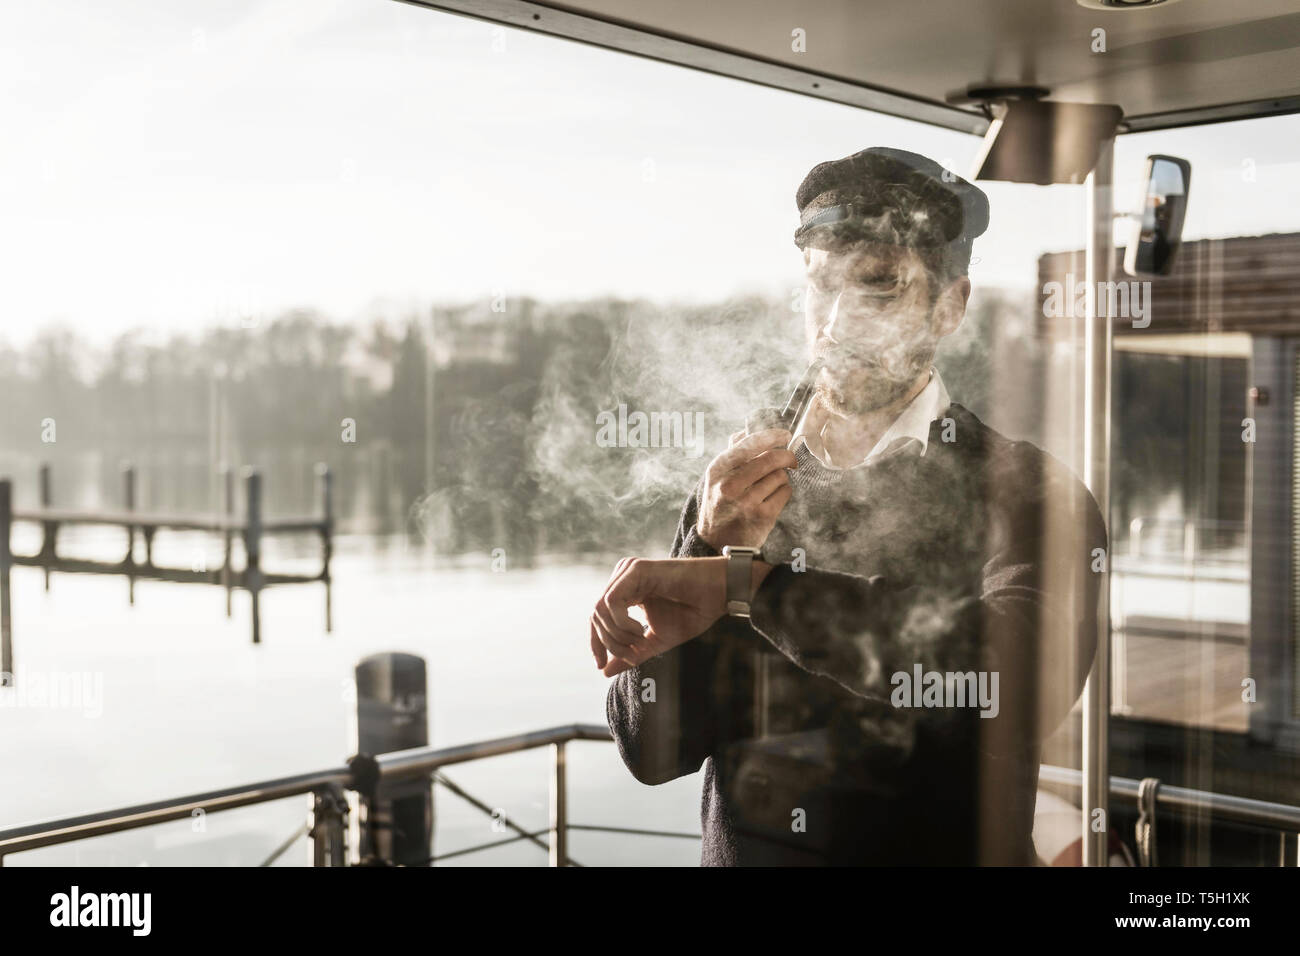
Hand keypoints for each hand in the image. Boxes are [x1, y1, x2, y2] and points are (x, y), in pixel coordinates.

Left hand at [589, 557, 727, 676]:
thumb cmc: (692, 612)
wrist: (718, 594)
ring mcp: (628, 571)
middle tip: (632, 655)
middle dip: (609, 643)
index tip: (601, 666)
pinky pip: (612, 601)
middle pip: (595, 615)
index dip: (596, 643)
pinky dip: (621, 623)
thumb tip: (604, 672)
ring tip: (641, 643)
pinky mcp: (636, 569)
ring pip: (600, 609)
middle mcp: (622, 578)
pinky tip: (640, 631)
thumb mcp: (656, 640)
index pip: (598, 618)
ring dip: (617, 635)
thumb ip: (630, 653)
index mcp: (625, 591)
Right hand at [696, 427, 795, 549]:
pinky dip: (783, 492)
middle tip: (790, 459)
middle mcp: (730, 484)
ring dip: (780, 478)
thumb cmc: (720, 503)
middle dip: (786, 456)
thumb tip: (747, 429)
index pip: (750, 443)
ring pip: (780, 475)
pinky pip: (785, 492)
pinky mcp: (762, 515)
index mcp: (718, 469)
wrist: (717, 540)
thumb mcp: (717, 476)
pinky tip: (772, 498)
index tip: (784, 435)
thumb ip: (732, 452)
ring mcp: (747, 501)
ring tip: (769, 487)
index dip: (772, 436)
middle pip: (771, 458)